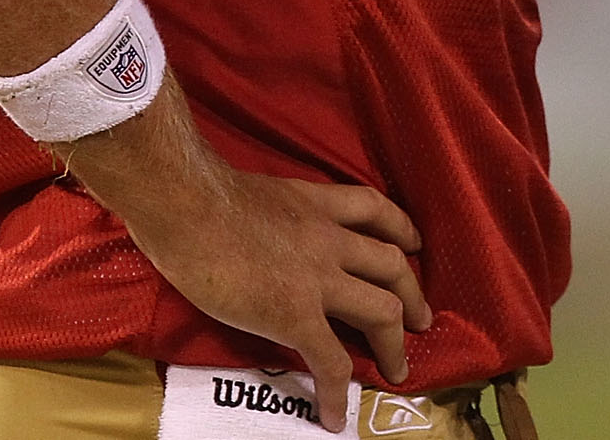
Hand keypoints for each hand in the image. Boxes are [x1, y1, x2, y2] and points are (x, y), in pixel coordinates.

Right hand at [60, 86, 431, 432]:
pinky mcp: (295, 315)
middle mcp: (328, 238)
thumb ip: (273, 213)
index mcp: (315, 203)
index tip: (414, 243)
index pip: (373, 208)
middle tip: (421, 319)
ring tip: (399, 369)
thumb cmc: (198, 193)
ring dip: (395, 344)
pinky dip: (339, 392)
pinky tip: (336, 416)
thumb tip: (259, 230)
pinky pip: (331, 361)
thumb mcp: (257, 192)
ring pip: (380, 311)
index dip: (401, 227)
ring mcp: (317, 278)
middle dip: (412, 295)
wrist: (187, 205)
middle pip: (391, 265)